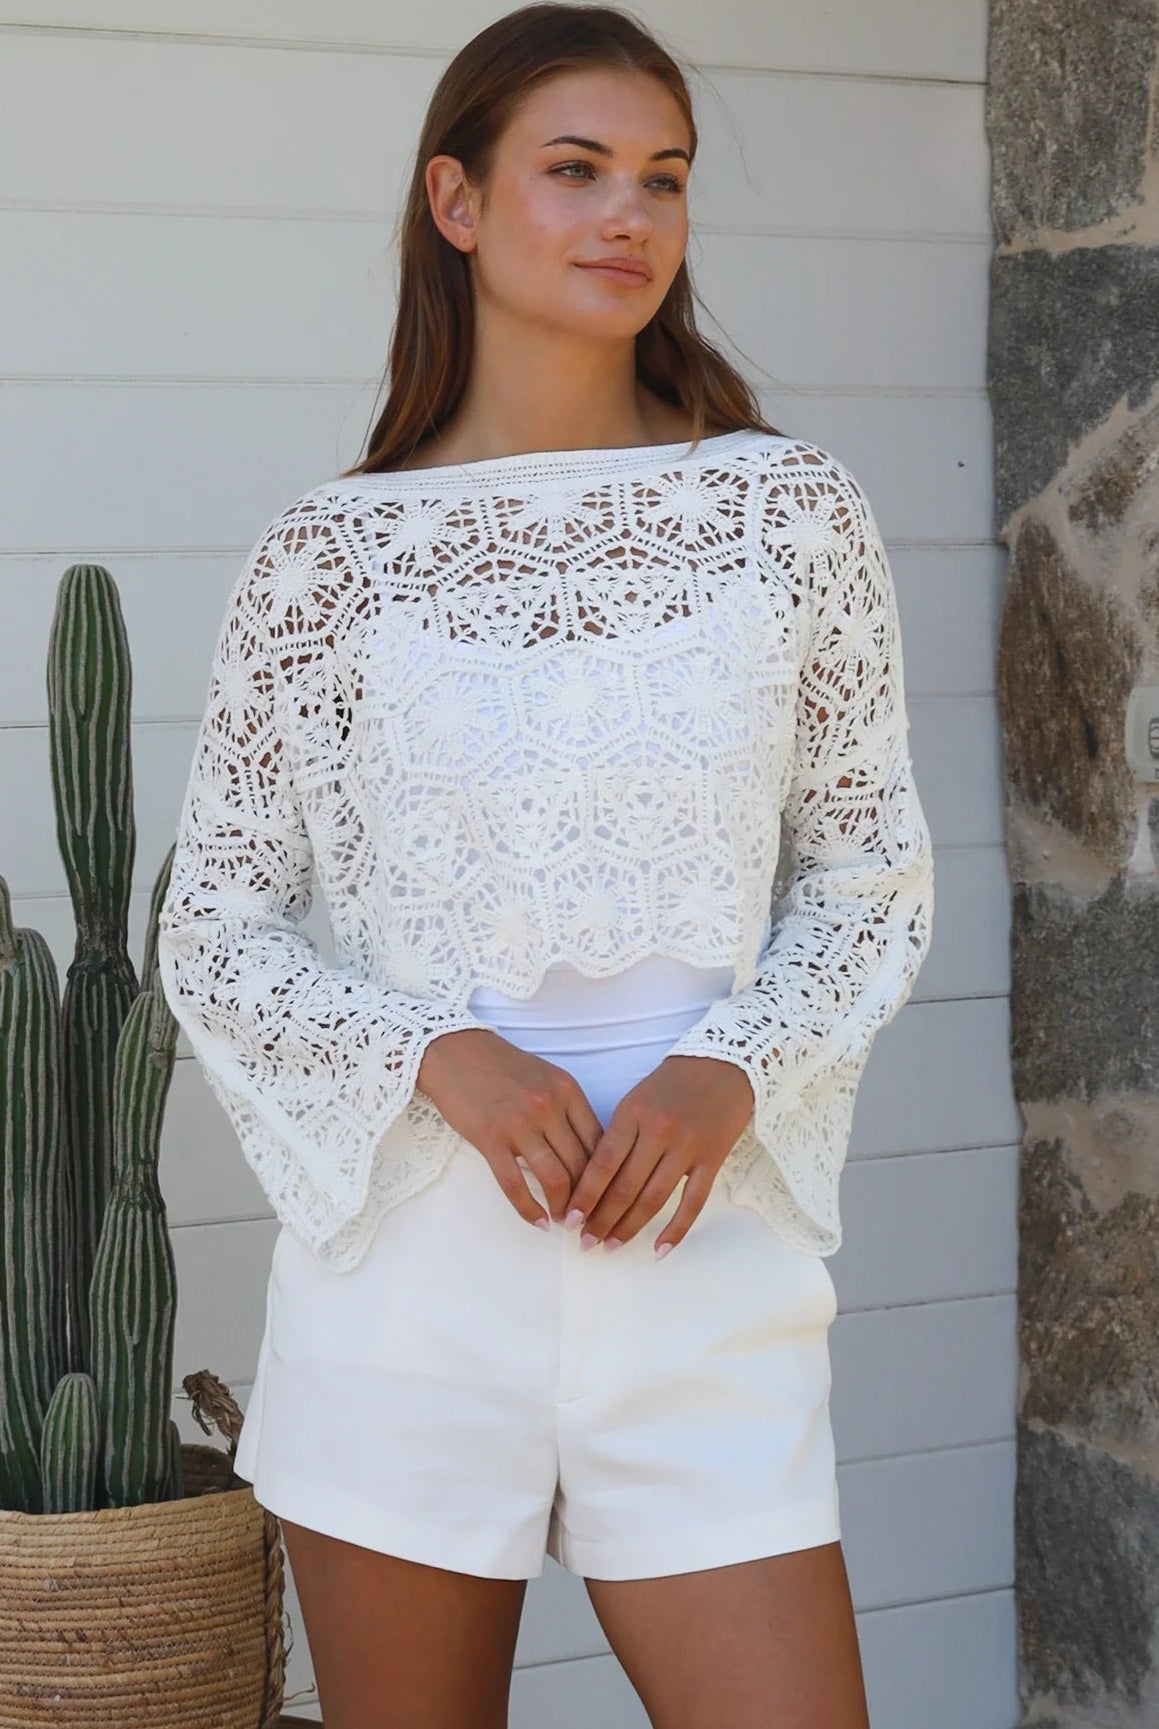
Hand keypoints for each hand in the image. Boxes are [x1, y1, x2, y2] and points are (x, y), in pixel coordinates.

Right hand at [417, 1028, 604, 1231]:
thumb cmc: (502, 1067)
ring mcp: (519, 1122)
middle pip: (582, 1164)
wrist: (454, 1052)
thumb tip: (588, 1156)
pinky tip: (537, 1222)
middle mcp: (549, 1106)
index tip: (606, 1195)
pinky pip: (514, 1184)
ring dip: (563, 1208)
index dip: (606, 1175)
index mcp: (568, 1090)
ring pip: (554, 1178)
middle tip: (587, 1218)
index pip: (599, 1142)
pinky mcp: (490, 1138)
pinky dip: (529, 1210)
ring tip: (563, 1222)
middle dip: (588, 1198)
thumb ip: (568, 1111)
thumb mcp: (546, 1079)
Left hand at [562, 1055, 754, 1257]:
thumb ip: (616, 1136)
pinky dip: (676, 1230)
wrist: (724, 1064)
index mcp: (633, 1113)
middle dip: (602, 1220)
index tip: (570, 1219)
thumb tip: (593, 1182)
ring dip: (630, 1228)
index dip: (585, 1196)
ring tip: (611, 1247)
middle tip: (585, 1242)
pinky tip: (659, 1251)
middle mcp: (659, 1131)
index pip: (603, 1164)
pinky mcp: (713, 1160)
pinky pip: (693, 1203)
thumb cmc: (671, 1083)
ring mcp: (688, 1147)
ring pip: (654, 1198)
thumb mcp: (635, 1099)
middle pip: (625, 1186)